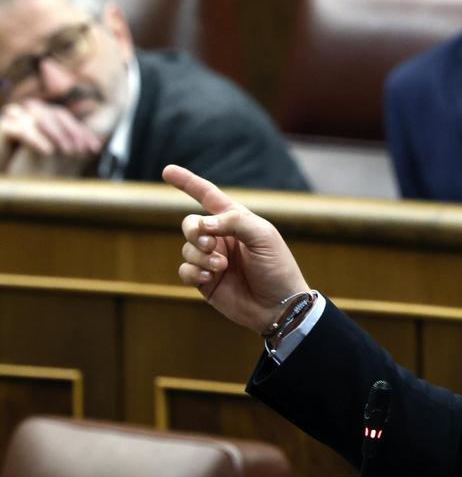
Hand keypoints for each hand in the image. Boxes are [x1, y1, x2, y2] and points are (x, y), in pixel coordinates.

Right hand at [0, 100, 101, 174]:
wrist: (7, 179)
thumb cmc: (30, 169)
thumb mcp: (57, 158)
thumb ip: (76, 149)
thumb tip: (101, 143)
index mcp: (43, 118)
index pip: (68, 119)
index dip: (83, 133)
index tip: (95, 149)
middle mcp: (30, 114)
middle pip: (57, 113)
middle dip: (73, 131)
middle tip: (82, 150)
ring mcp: (16, 118)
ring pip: (40, 117)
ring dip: (57, 133)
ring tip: (67, 152)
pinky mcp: (4, 128)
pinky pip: (21, 129)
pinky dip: (37, 139)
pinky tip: (48, 152)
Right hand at [163, 164, 308, 333]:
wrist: (279, 306)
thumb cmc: (277, 267)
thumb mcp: (263, 236)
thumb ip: (234, 222)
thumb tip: (203, 223)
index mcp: (237, 221)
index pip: (208, 196)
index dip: (188, 183)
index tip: (167, 171)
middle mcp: (222, 238)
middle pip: (190, 223)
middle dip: (194, 230)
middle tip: (210, 243)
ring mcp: (212, 260)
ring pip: (187, 248)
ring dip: (200, 255)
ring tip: (221, 267)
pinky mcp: (205, 281)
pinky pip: (184, 270)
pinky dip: (194, 272)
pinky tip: (210, 278)